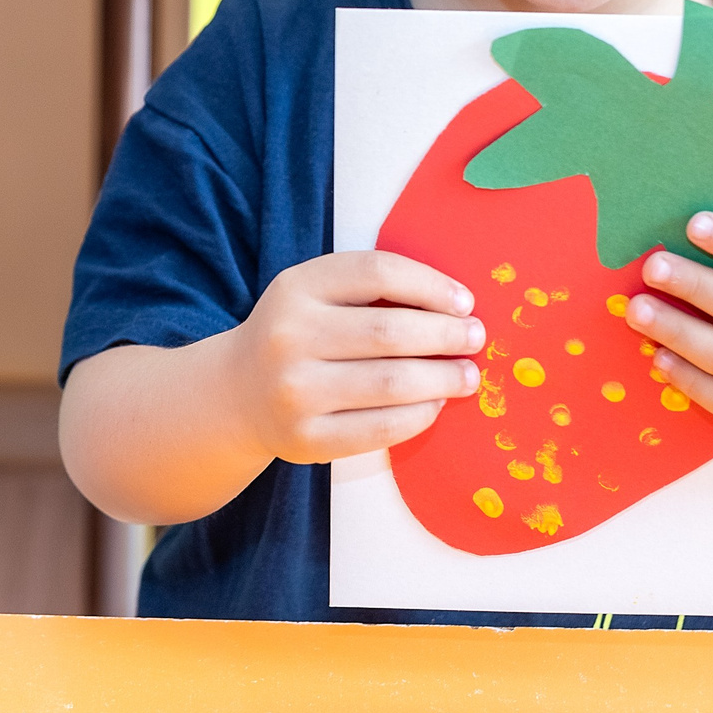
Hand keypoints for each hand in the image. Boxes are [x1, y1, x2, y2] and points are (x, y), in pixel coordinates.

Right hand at [221, 251, 482, 464]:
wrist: (237, 393)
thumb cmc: (297, 336)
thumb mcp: (314, 295)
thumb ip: (369, 290)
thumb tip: (455, 308)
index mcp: (296, 288)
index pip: (378, 273)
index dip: (431, 285)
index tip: (464, 302)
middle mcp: (289, 336)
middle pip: (389, 331)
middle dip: (447, 335)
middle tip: (475, 339)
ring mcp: (294, 391)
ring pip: (391, 383)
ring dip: (443, 379)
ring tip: (467, 376)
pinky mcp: (306, 439)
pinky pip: (380, 429)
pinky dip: (419, 415)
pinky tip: (434, 405)